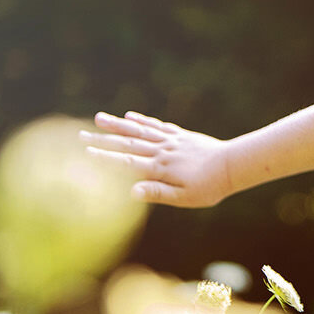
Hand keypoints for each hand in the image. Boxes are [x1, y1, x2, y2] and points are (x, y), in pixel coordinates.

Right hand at [82, 111, 233, 206]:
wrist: (234, 165)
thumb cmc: (209, 187)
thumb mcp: (183, 197)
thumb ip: (157, 193)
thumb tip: (131, 192)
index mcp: (159, 168)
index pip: (126, 162)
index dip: (105, 157)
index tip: (85, 152)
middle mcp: (162, 151)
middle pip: (128, 144)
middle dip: (103, 139)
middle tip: (79, 133)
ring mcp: (171, 141)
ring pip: (140, 131)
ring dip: (118, 125)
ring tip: (98, 118)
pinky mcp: (181, 136)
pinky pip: (158, 126)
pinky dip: (143, 121)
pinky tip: (131, 116)